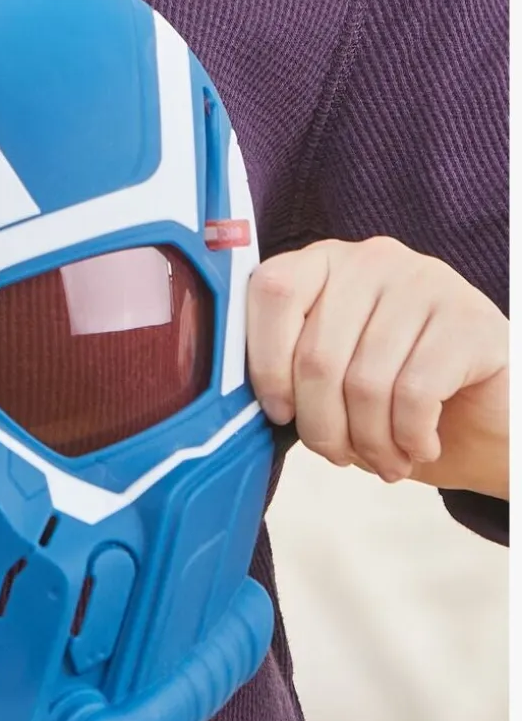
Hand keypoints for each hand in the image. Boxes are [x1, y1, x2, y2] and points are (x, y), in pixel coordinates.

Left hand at [247, 237, 507, 500]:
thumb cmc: (393, 399)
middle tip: (340, 456)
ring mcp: (426, 282)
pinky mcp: (471, 320)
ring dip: (369, 442)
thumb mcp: (330, 380)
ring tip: (384, 460)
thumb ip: (286, 370)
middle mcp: (373, 259)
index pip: (272, 292)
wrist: (487, 418)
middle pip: (317, 353)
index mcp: (325, 262)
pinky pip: (414, 394)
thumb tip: (233, 399)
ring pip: (365, 381)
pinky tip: (419, 446)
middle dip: (322, 426)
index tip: (279, 414)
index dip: (266, 364)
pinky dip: (409, 438)